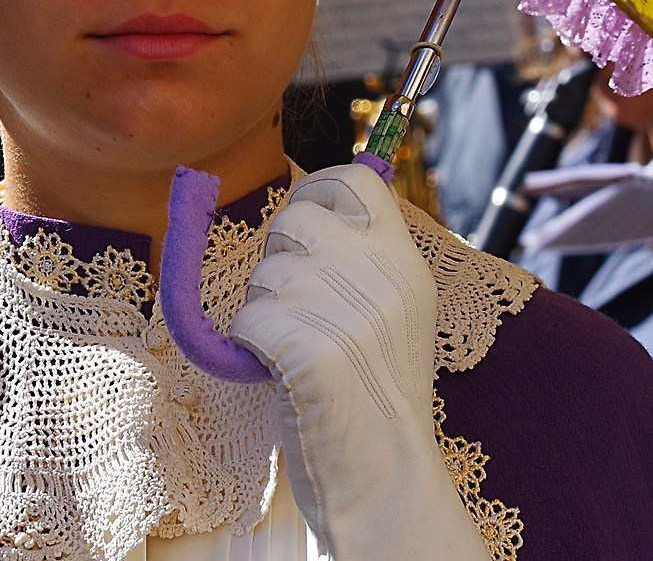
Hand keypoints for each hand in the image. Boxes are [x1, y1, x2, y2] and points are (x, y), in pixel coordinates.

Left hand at [229, 163, 490, 560]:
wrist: (385, 474)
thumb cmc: (375, 394)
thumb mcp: (395, 311)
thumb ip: (364, 257)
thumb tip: (310, 202)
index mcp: (405, 261)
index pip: (354, 179)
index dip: (316, 189)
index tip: (305, 218)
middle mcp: (380, 274)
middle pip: (295, 218)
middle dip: (280, 258)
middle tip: (299, 309)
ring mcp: (345, 308)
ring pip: (264, 272)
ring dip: (264, 309)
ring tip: (298, 351)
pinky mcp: (307, 345)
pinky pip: (246, 319)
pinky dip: (250, 348)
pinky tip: (281, 372)